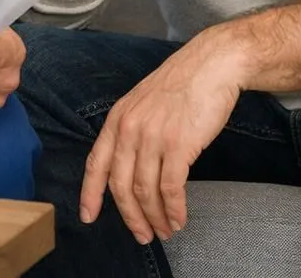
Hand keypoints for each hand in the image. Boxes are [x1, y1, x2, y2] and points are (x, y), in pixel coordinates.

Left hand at [80, 38, 242, 243]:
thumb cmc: (182, 83)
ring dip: (155, 217)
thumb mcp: (143, 102)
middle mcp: (130, 129)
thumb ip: (132, 131)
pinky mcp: (179, 145)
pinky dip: (174, 209)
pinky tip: (179, 219)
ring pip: (146, 191)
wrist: (212, 65)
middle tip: (142, 235)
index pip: (96, 164)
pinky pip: (171, 188)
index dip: (90, 194)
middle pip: (121, 186)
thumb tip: (130, 166)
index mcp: (118, 119)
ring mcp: (153, 137)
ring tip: (165, 230)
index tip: (88, 217)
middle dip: (131, 217)